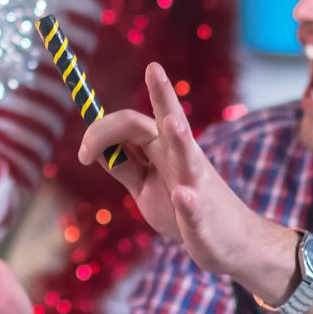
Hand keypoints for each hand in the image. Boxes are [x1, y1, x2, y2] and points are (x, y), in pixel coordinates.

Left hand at [79, 62, 267, 278]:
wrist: (229, 244)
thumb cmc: (183, 210)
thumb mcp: (146, 185)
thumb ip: (124, 165)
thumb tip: (96, 147)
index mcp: (165, 149)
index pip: (135, 123)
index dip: (103, 129)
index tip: (83, 152)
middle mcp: (183, 159)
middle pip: (170, 120)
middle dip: (163, 95)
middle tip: (154, 69)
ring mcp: (195, 187)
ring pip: (187, 158)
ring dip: (179, 140)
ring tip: (172, 122)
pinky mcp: (201, 218)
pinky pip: (193, 208)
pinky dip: (187, 203)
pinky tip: (182, 196)